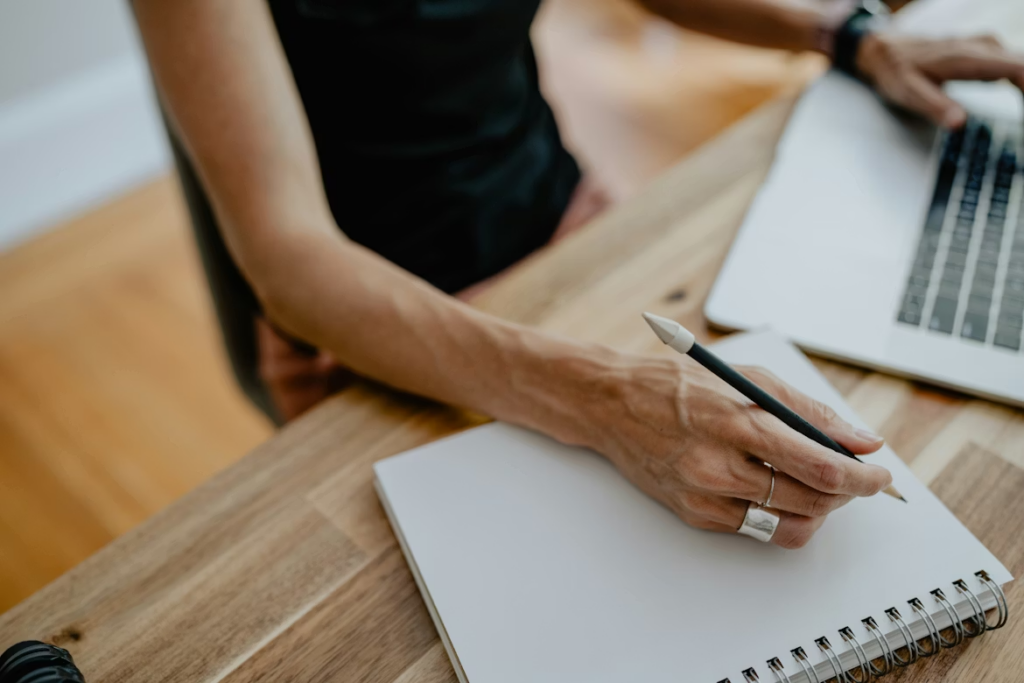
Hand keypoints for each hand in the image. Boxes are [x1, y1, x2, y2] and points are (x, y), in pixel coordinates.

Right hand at [583, 356, 890, 547]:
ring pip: (789, 525)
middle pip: (811, 501)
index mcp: (737, 423)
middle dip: (845, 493)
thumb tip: (861, 441)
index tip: (878, 476)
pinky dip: (779, 515)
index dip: (861, 478)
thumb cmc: (680, 384)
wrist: (613, 405)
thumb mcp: (749, 379)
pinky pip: (756, 530)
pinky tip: (776, 490)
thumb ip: (808, 412)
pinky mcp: (695, 514)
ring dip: (818, 510)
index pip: (820, 467)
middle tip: (852, 477)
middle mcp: (720, 465)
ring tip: (817, 487)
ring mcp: (705, 496)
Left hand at [856, 33, 1023, 127]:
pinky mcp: (986, 53)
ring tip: (1023, 119)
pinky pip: (1015, 66)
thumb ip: (935, 106)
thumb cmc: (896, 71)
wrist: (886, 50)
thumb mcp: (909, 92)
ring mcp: (986, 48)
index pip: (1018, 69)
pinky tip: (1021, 101)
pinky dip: (1022, 84)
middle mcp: (983, 47)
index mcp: (969, 57)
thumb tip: (958, 124)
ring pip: (1021, 65)